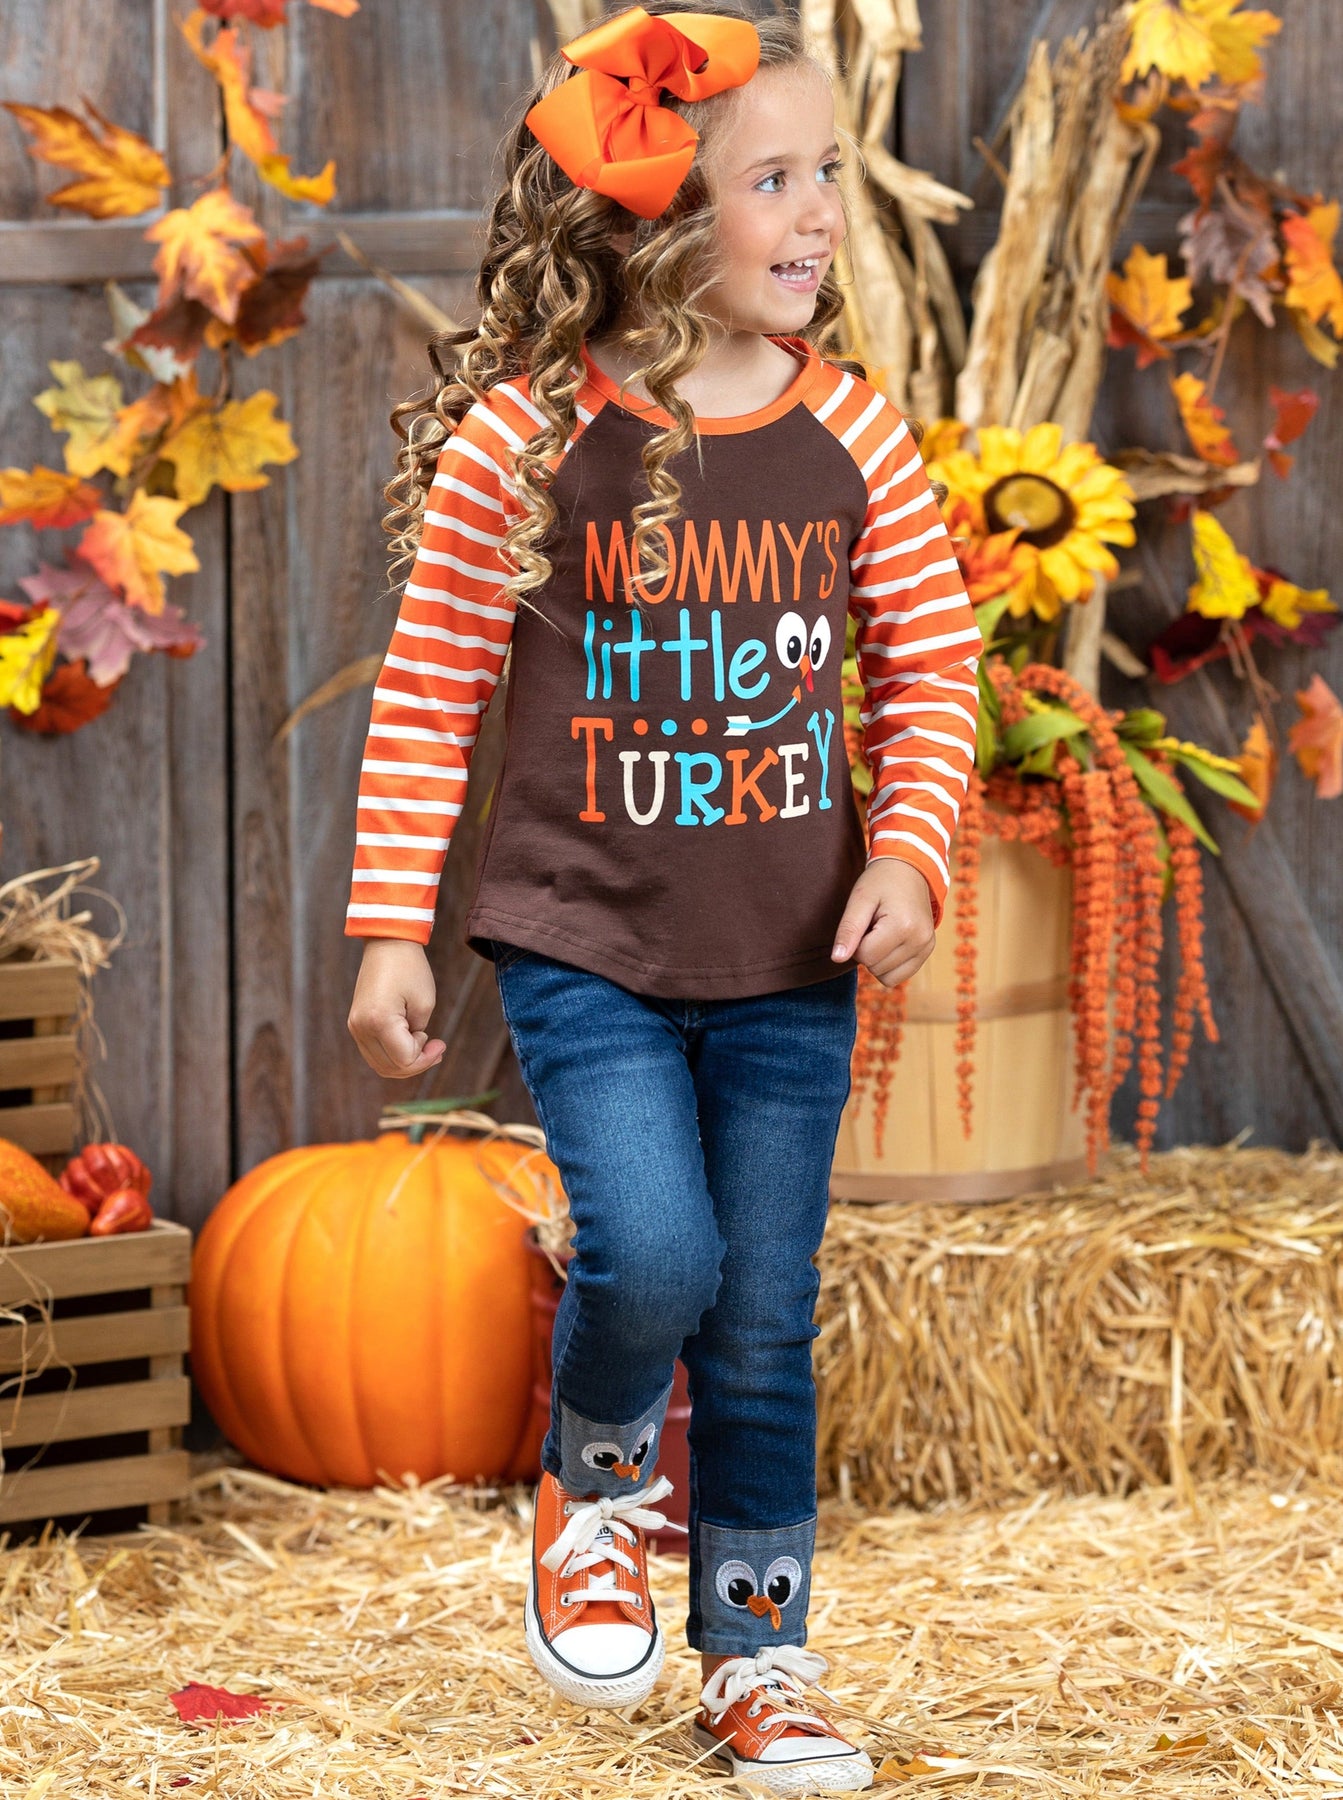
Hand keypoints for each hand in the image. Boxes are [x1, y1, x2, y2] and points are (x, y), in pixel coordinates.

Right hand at [348, 938, 446, 1077]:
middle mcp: (361, 1027)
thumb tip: (410, 1053)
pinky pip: (373, 1052)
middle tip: (437, 1049)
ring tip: (425, 1047)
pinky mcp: (355, 1024)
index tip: (439, 1042)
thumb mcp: (424, 1004)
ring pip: (380, 1064)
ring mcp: (355, 1026)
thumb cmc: (410, 969)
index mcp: (379, 1021)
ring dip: (404, 1062)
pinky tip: (410, 1042)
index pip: (404, 1060)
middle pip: (390, 1067)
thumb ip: (417, 1035)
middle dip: (417, 1064)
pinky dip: (392, 1054)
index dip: (426, 1058)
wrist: (387, 944)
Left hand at [830, 859, 935, 988]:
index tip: (863, 922)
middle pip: (876, 968)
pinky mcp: (928, 951)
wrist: (909, 869)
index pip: (865, 956)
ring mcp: (927, 947)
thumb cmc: (880, 881)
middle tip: (873, 923)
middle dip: (867, 950)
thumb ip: (848, 930)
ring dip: (877, 959)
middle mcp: (920, 940)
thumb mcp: (859, 899)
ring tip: (882, 931)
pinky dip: (889, 965)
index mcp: (903, 925)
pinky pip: (900, 976)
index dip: (855, 942)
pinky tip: (890, 942)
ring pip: (887, 978)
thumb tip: (837, 958)